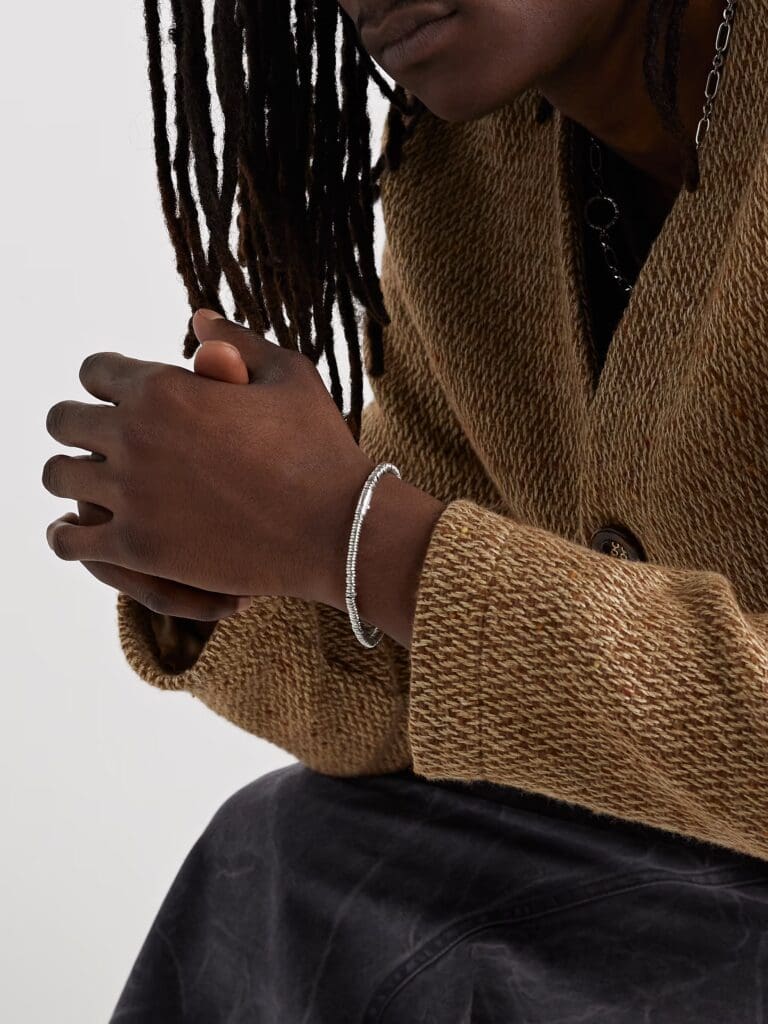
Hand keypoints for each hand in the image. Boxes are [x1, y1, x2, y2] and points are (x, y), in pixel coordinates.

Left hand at [43, 309, 375, 615]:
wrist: (338, 528)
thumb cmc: (321, 447)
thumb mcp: (290, 375)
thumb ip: (236, 341)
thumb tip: (195, 318)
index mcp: (164, 387)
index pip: (93, 371)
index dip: (109, 383)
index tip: (125, 401)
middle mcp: (135, 435)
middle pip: (64, 420)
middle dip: (83, 426)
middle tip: (108, 443)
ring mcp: (131, 494)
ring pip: (57, 476)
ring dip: (74, 475)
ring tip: (97, 485)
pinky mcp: (137, 548)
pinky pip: (67, 540)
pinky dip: (69, 534)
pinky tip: (83, 531)